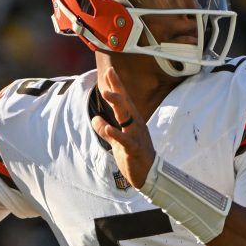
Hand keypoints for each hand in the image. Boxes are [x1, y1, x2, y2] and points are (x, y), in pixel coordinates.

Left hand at [90, 67, 155, 187]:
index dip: (116, 86)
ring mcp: (136, 136)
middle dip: (117, 88)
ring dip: (117, 104)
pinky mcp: (135, 149)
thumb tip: (95, 119)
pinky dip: (116, 134)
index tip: (110, 70)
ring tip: (106, 93)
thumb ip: (106, 131)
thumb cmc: (134, 156)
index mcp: (132, 121)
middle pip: (125, 103)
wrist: (150, 174)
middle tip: (108, 73)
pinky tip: (108, 128)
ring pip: (127, 117)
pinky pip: (125, 140)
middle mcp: (135, 124)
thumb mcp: (116, 142)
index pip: (123, 100)